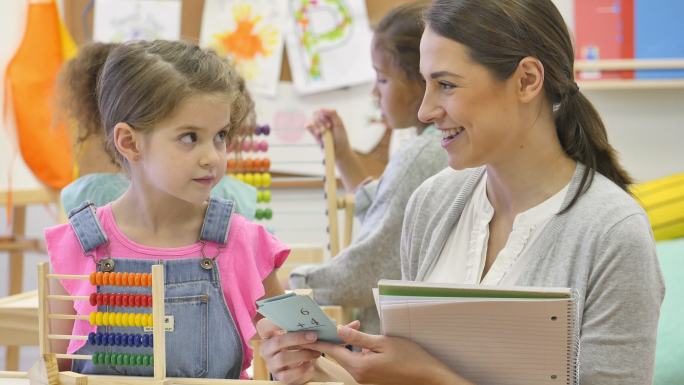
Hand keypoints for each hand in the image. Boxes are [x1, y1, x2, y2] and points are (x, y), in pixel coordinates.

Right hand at [256, 318, 320, 384]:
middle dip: (297, 338)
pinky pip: (288, 375)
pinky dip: (301, 369)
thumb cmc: (298, 346)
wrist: (300, 367)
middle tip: (313, 336)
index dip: (275, 323)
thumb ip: (299, 329)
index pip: (265, 326)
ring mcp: (271, 364)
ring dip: (302, 354)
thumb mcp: (296, 336)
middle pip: (277, 342)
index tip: (291, 319)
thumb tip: (315, 323)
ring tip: (316, 353)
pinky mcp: (279, 377)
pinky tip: (310, 365)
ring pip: (283, 358)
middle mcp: (266, 350)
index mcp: (268, 336)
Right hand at [306, 109, 351, 154]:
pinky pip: (307, 126)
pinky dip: (311, 128)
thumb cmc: (341, 138)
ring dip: (317, 126)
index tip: (330, 125)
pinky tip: (317, 133)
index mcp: (330, 117)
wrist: (339, 150)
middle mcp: (323, 121)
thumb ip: (332, 113)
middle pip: (315, 114)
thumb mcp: (339, 124)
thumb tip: (321, 108)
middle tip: (328, 128)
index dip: (324, 116)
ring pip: (311, 120)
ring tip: (322, 133)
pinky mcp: (314, 134)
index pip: (321, 111)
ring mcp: (318, 127)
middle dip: (321, 121)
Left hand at [308, 325, 468, 384]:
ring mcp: (366, 379)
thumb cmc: (410, 358)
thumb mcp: (384, 342)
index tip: (309, 331)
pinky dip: (357, 352)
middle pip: (340, 354)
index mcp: (360, 366)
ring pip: (350, 358)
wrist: (428, 377)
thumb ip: (359, 338)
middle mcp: (359, 376)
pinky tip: (365, 342)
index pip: (333, 350)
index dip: (322, 339)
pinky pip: (359, 363)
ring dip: (349, 344)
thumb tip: (339, 330)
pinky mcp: (373, 379)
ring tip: (351, 328)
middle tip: (343, 323)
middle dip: (338, 338)